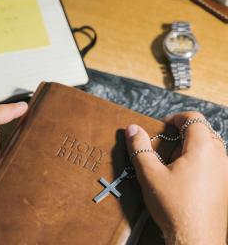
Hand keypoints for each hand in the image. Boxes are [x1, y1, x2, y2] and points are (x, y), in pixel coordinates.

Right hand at [125, 112, 227, 244]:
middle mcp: (219, 157)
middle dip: (180, 133)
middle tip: (164, 147)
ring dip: (188, 147)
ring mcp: (225, 172)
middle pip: (201, 130)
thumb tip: (132, 129)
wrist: (196, 240)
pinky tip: (182, 178)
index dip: (175, 117)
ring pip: (207, 146)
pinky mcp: (224, 184)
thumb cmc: (175, 208)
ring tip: (171, 164)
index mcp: (203, 149)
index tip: (161, 126)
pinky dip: (197, 160)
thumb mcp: (150, 175)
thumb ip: (139, 148)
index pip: (194, 118)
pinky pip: (212, 161)